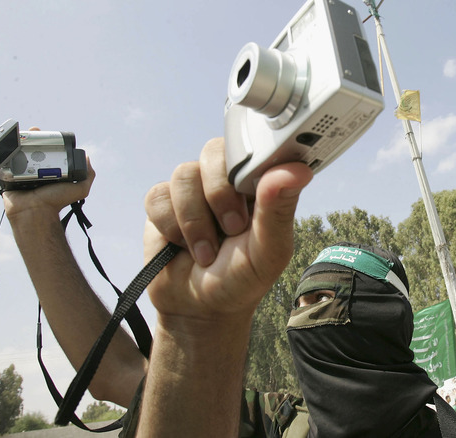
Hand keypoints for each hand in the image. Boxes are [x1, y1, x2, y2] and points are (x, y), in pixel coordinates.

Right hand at [2, 127, 94, 223]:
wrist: (35, 210)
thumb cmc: (56, 201)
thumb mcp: (80, 189)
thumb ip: (88, 175)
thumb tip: (87, 157)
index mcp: (51, 171)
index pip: (50, 153)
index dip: (49, 143)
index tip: (48, 135)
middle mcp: (36, 171)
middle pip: (32, 150)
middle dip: (33, 139)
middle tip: (34, 132)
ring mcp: (21, 172)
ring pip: (18, 153)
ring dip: (19, 142)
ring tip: (22, 135)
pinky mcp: (8, 176)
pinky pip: (5, 161)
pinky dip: (6, 152)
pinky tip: (9, 143)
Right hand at [143, 137, 312, 321]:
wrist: (199, 308)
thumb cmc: (243, 278)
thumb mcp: (269, 251)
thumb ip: (280, 209)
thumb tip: (297, 169)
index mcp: (257, 184)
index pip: (253, 147)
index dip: (248, 164)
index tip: (251, 194)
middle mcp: (225, 180)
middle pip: (213, 151)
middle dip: (220, 195)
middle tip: (232, 229)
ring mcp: (192, 189)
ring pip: (183, 175)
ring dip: (195, 221)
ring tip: (207, 252)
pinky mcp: (163, 203)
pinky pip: (158, 196)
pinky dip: (170, 227)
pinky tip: (182, 247)